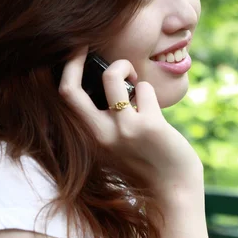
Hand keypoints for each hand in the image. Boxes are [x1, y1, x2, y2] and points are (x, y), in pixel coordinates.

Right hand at [58, 47, 203, 192]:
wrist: (173, 193)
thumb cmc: (145, 163)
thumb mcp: (114, 144)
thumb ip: (105, 119)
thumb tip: (109, 81)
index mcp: (90, 137)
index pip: (65, 98)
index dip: (66, 69)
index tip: (76, 50)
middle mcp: (100, 134)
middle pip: (71, 88)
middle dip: (75, 58)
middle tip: (86, 45)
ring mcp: (124, 129)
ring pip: (114, 77)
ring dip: (125, 68)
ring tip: (135, 81)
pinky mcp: (149, 126)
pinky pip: (144, 89)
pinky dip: (148, 92)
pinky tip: (154, 108)